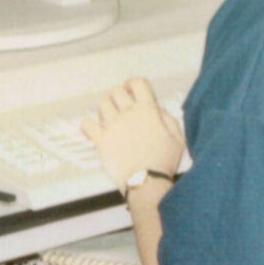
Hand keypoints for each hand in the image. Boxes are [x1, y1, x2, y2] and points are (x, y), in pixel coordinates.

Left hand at [79, 77, 185, 192]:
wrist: (146, 181)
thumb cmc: (163, 161)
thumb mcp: (177, 138)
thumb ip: (168, 119)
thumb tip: (157, 109)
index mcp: (148, 111)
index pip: (138, 84)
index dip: (133, 83)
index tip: (132, 88)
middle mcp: (128, 114)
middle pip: (116, 91)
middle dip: (119, 96)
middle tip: (122, 105)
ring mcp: (112, 126)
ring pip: (102, 105)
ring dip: (106, 109)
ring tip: (110, 118)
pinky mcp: (101, 140)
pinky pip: (86, 124)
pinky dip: (88, 125)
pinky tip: (94, 130)